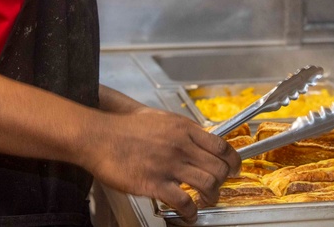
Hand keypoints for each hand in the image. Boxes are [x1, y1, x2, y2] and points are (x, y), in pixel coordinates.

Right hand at [81, 107, 240, 223]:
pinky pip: (184, 201)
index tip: (234, 168)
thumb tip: (195, 136)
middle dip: (223, 181)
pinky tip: (189, 215)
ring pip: (207, 184)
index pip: (221, 145)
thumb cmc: (123, 128)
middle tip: (219, 188)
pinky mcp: (155, 183)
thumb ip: (180, 128)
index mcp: (183, 128)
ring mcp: (169, 164)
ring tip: (206, 203)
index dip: (233, 161)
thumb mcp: (159, 118)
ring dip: (211, 198)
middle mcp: (181, 145)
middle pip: (219, 167)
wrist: (99, 136)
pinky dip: (191, 213)